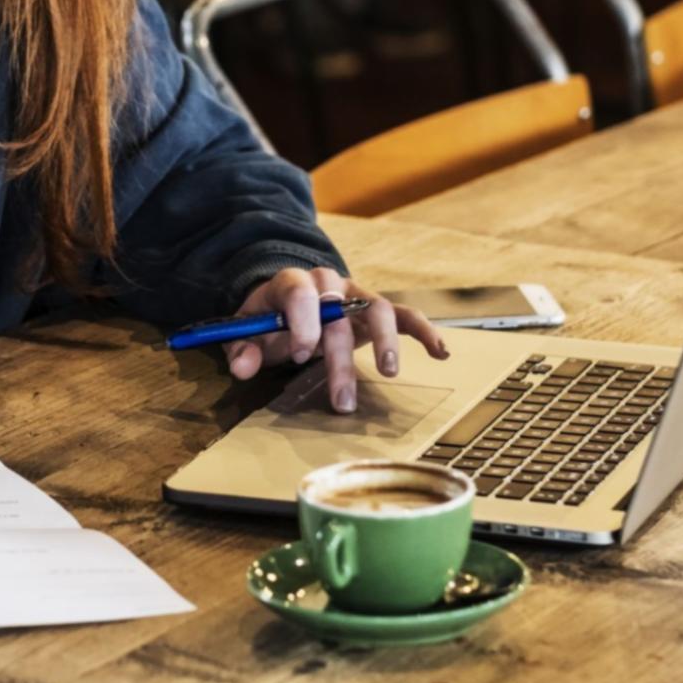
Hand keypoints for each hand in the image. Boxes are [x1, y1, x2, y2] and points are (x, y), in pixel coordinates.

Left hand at [225, 267, 448, 412]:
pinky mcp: (376, 310)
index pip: (299, 291)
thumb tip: (242, 368)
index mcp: (292, 283)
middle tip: (341, 399)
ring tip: (389, 372)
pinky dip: (425, 331)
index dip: (302, 320)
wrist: (289, 301)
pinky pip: (406, 315)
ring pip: (378, 308)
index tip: (299, 353)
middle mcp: (328, 283)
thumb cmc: (269, 321)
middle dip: (339, 356)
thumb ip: (242, 348)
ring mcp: (356, 294)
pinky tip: (440, 352)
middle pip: (339, 310)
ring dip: (386, 340)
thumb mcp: (246, 331)